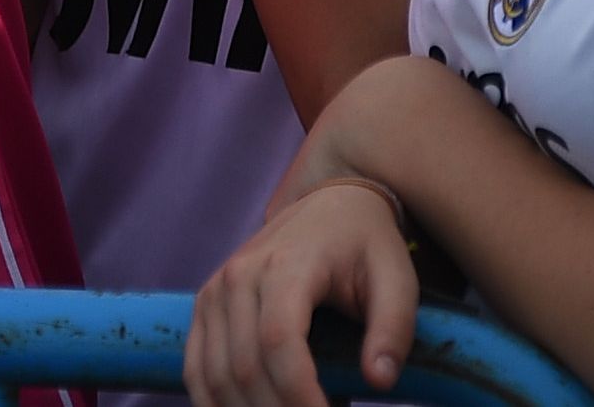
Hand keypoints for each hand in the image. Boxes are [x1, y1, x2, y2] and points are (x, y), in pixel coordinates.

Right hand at [188, 175, 417, 406]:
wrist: (329, 206)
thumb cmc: (367, 246)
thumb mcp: (397, 280)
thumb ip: (393, 330)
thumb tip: (378, 382)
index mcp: (285, 265)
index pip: (278, 341)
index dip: (299, 393)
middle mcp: (237, 276)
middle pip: (244, 365)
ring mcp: (214, 292)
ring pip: (215, 373)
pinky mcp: (205, 307)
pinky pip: (195, 367)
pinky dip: (213, 404)